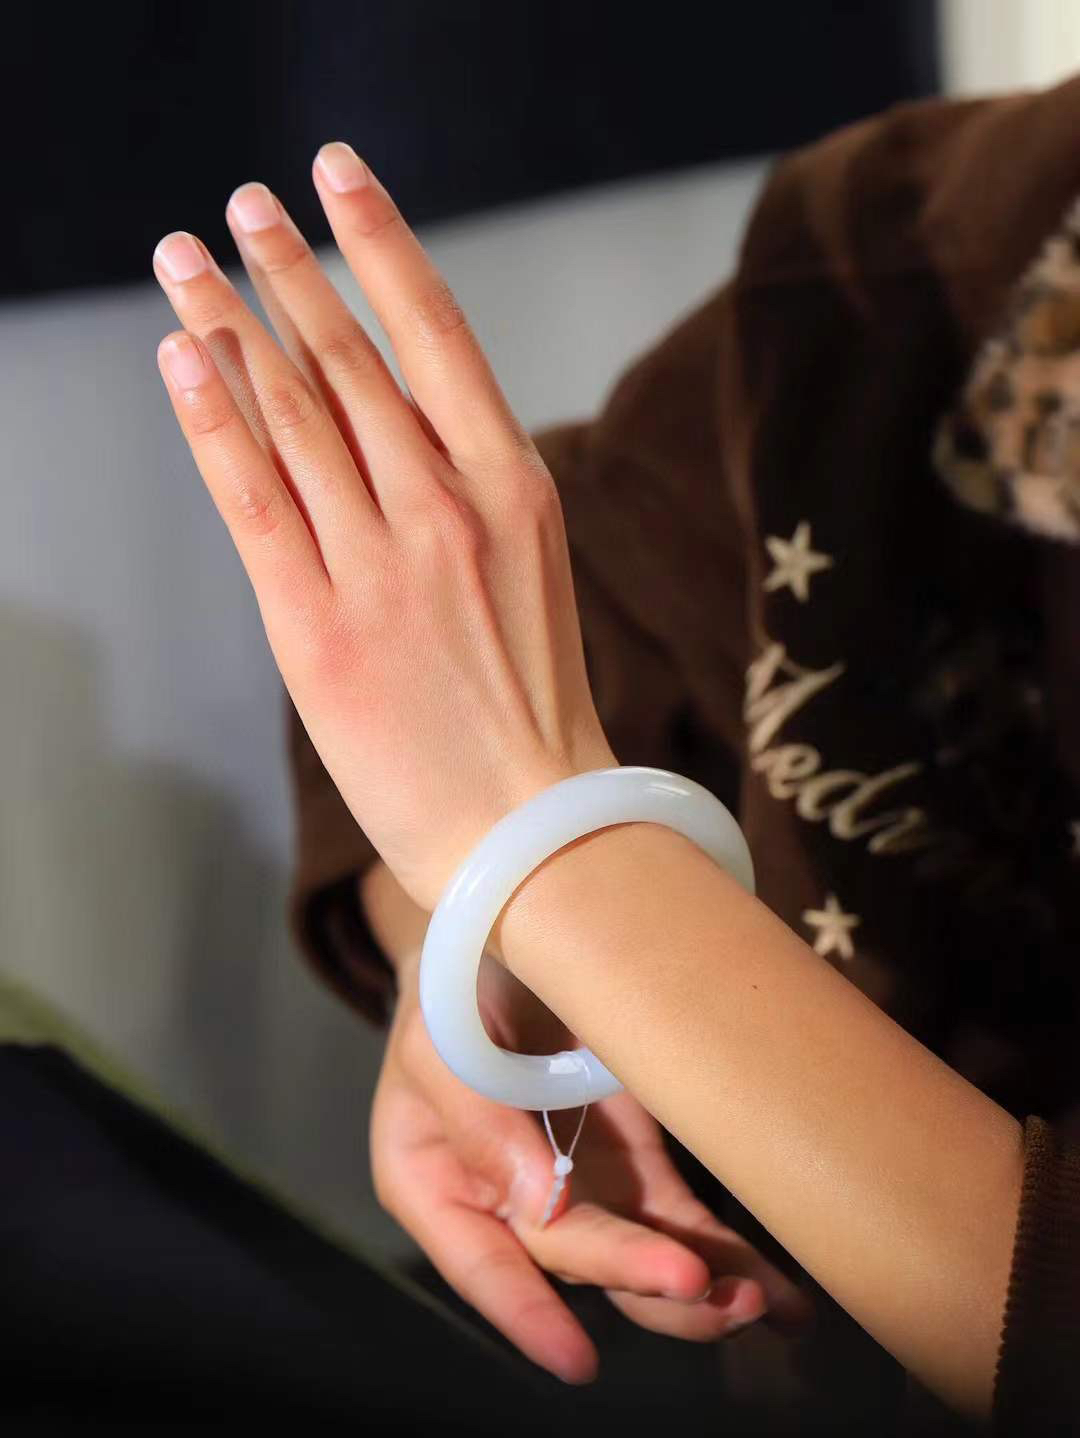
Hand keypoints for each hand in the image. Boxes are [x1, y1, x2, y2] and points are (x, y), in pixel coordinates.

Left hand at [154, 145, 614, 912]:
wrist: (535, 826)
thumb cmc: (530, 705)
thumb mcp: (527, 572)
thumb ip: (460, 488)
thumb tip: (377, 414)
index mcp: (514, 487)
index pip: (437, 334)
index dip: (379, 244)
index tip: (337, 176)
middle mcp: (447, 510)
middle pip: (347, 362)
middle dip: (286, 271)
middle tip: (242, 206)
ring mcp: (383, 566)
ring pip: (291, 416)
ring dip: (229, 326)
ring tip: (185, 259)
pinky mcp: (318, 627)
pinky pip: (254, 501)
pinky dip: (212, 424)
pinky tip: (179, 361)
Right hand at [371, 950, 815, 1384]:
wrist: (510, 942)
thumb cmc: (454, 988)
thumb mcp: (441, 1036)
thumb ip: (476, 1116)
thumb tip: (536, 1203)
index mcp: (437, 1184)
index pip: (482, 1261)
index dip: (526, 1314)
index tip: (578, 1360)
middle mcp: (510, 1205)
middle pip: (576, 1258)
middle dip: (639, 1277)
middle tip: (700, 1283)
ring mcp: (579, 1189)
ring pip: (636, 1260)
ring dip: (697, 1290)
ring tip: (758, 1301)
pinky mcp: (634, 1168)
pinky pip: (681, 1224)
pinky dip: (729, 1257)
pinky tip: (784, 1299)